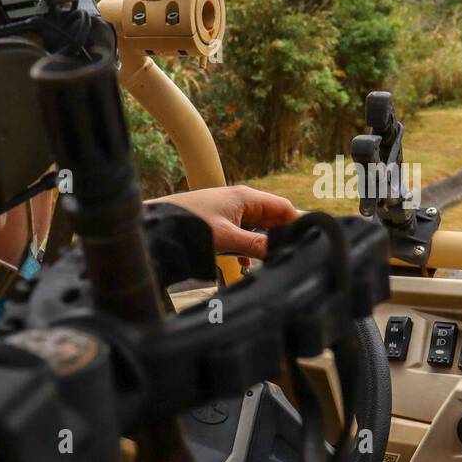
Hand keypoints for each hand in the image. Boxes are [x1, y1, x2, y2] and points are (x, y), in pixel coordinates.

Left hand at [150, 185, 298, 259]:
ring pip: (257, 228)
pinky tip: (243, 264)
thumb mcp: (225, 238)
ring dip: (262, 244)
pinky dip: (246, 248)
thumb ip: (254, 244)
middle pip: (272, 218)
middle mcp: (241, 201)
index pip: (284, 208)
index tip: (306, 241)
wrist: (155, 224)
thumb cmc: (188, 224)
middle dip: (280, 237)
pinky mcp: (220, 222)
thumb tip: (278, 251)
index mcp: (246, 198)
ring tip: (268, 262)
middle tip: (288, 256)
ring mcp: (230, 211)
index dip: (296, 224)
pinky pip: (243, 233)